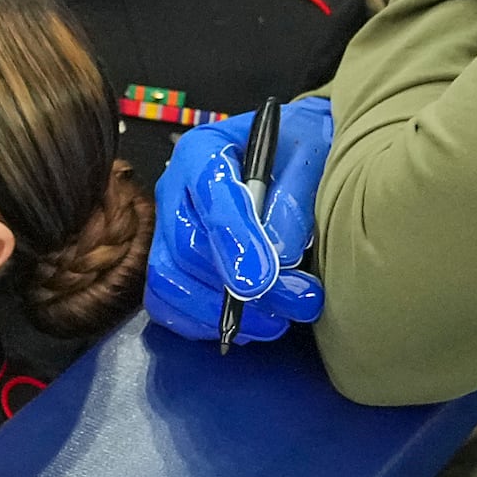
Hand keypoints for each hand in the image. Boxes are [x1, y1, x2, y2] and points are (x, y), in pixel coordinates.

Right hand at [146, 97, 333, 343]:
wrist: (290, 157)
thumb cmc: (297, 150)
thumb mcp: (309, 154)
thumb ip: (293, 199)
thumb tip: (280, 255)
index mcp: (203, 151)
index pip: (209, 194)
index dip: (235, 239)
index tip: (266, 277)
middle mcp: (175, 190)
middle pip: (188, 248)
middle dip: (240, 287)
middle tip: (297, 301)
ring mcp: (168, 230)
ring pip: (171, 282)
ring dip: (224, 313)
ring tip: (278, 321)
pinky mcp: (171, 264)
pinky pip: (167, 304)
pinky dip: (203, 324)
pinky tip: (249, 327)